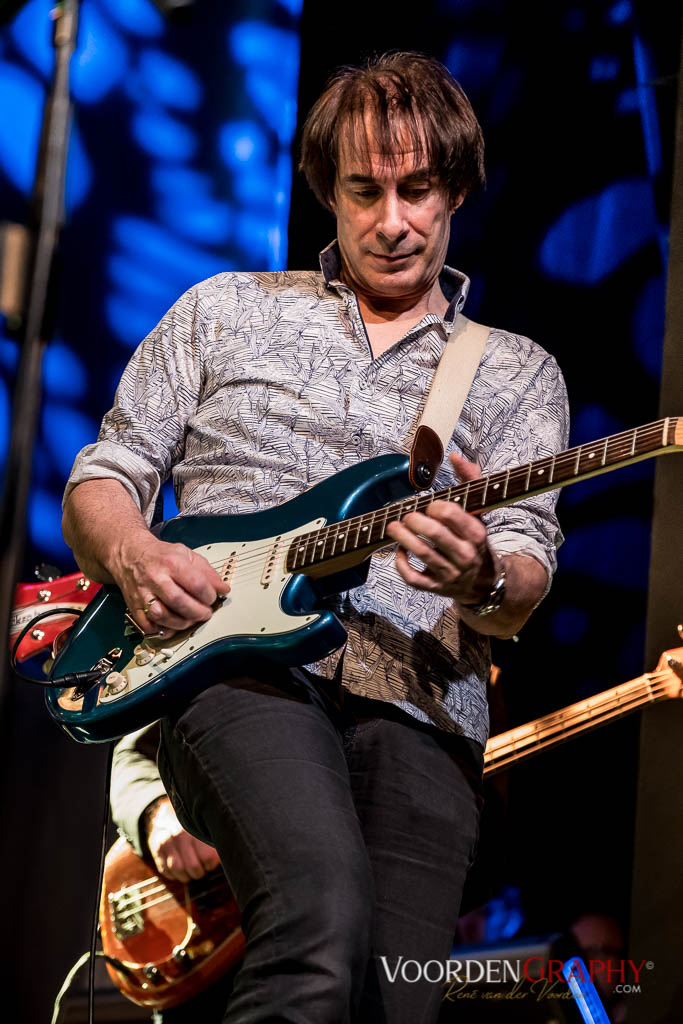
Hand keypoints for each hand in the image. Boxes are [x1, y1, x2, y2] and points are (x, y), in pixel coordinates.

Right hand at [113, 530, 229, 634]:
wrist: (130, 554)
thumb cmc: (161, 556)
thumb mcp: (187, 555)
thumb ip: (207, 572)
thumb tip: (223, 589)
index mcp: (171, 562)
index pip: (196, 584)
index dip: (210, 595)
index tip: (213, 598)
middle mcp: (155, 578)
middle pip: (179, 602)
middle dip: (198, 612)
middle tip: (205, 613)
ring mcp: (143, 594)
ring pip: (162, 616)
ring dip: (182, 623)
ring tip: (191, 619)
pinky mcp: (134, 606)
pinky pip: (148, 626)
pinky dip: (162, 630)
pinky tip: (173, 625)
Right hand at [145, 797, 219, 881]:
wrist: (166, 812)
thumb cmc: (192, 823)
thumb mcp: (204, 825)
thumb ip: (216, 837)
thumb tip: (232, 853)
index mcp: (197, 828)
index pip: (208, 857)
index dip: (211, 864)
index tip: (211, 861)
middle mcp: (180, 835)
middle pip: (193, 867)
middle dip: (199, 872)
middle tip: (201, 868)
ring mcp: (167, 842)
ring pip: (178, 870)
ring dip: (187, 876)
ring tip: (191, 870)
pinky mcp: (157, 850)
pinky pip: (165, 870)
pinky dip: (174, 874)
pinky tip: (179, 868)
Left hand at [385, 452, 498, 603]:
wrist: (483, 581)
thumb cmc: (475, 540)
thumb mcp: (480, 511)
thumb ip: (470, 480)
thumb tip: (455, 457)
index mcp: (476, 533)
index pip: (452, 515)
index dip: (435, 506)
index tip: (430, 505)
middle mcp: (464, 555)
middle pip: (434, 534)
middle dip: (415, 520)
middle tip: (407, 515)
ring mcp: (450, 573)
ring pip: (422, 554)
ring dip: (402, 537)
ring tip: (393, 526)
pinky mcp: (435, 587)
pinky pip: (414, 578)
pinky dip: (401, 564)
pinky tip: (399, 551)